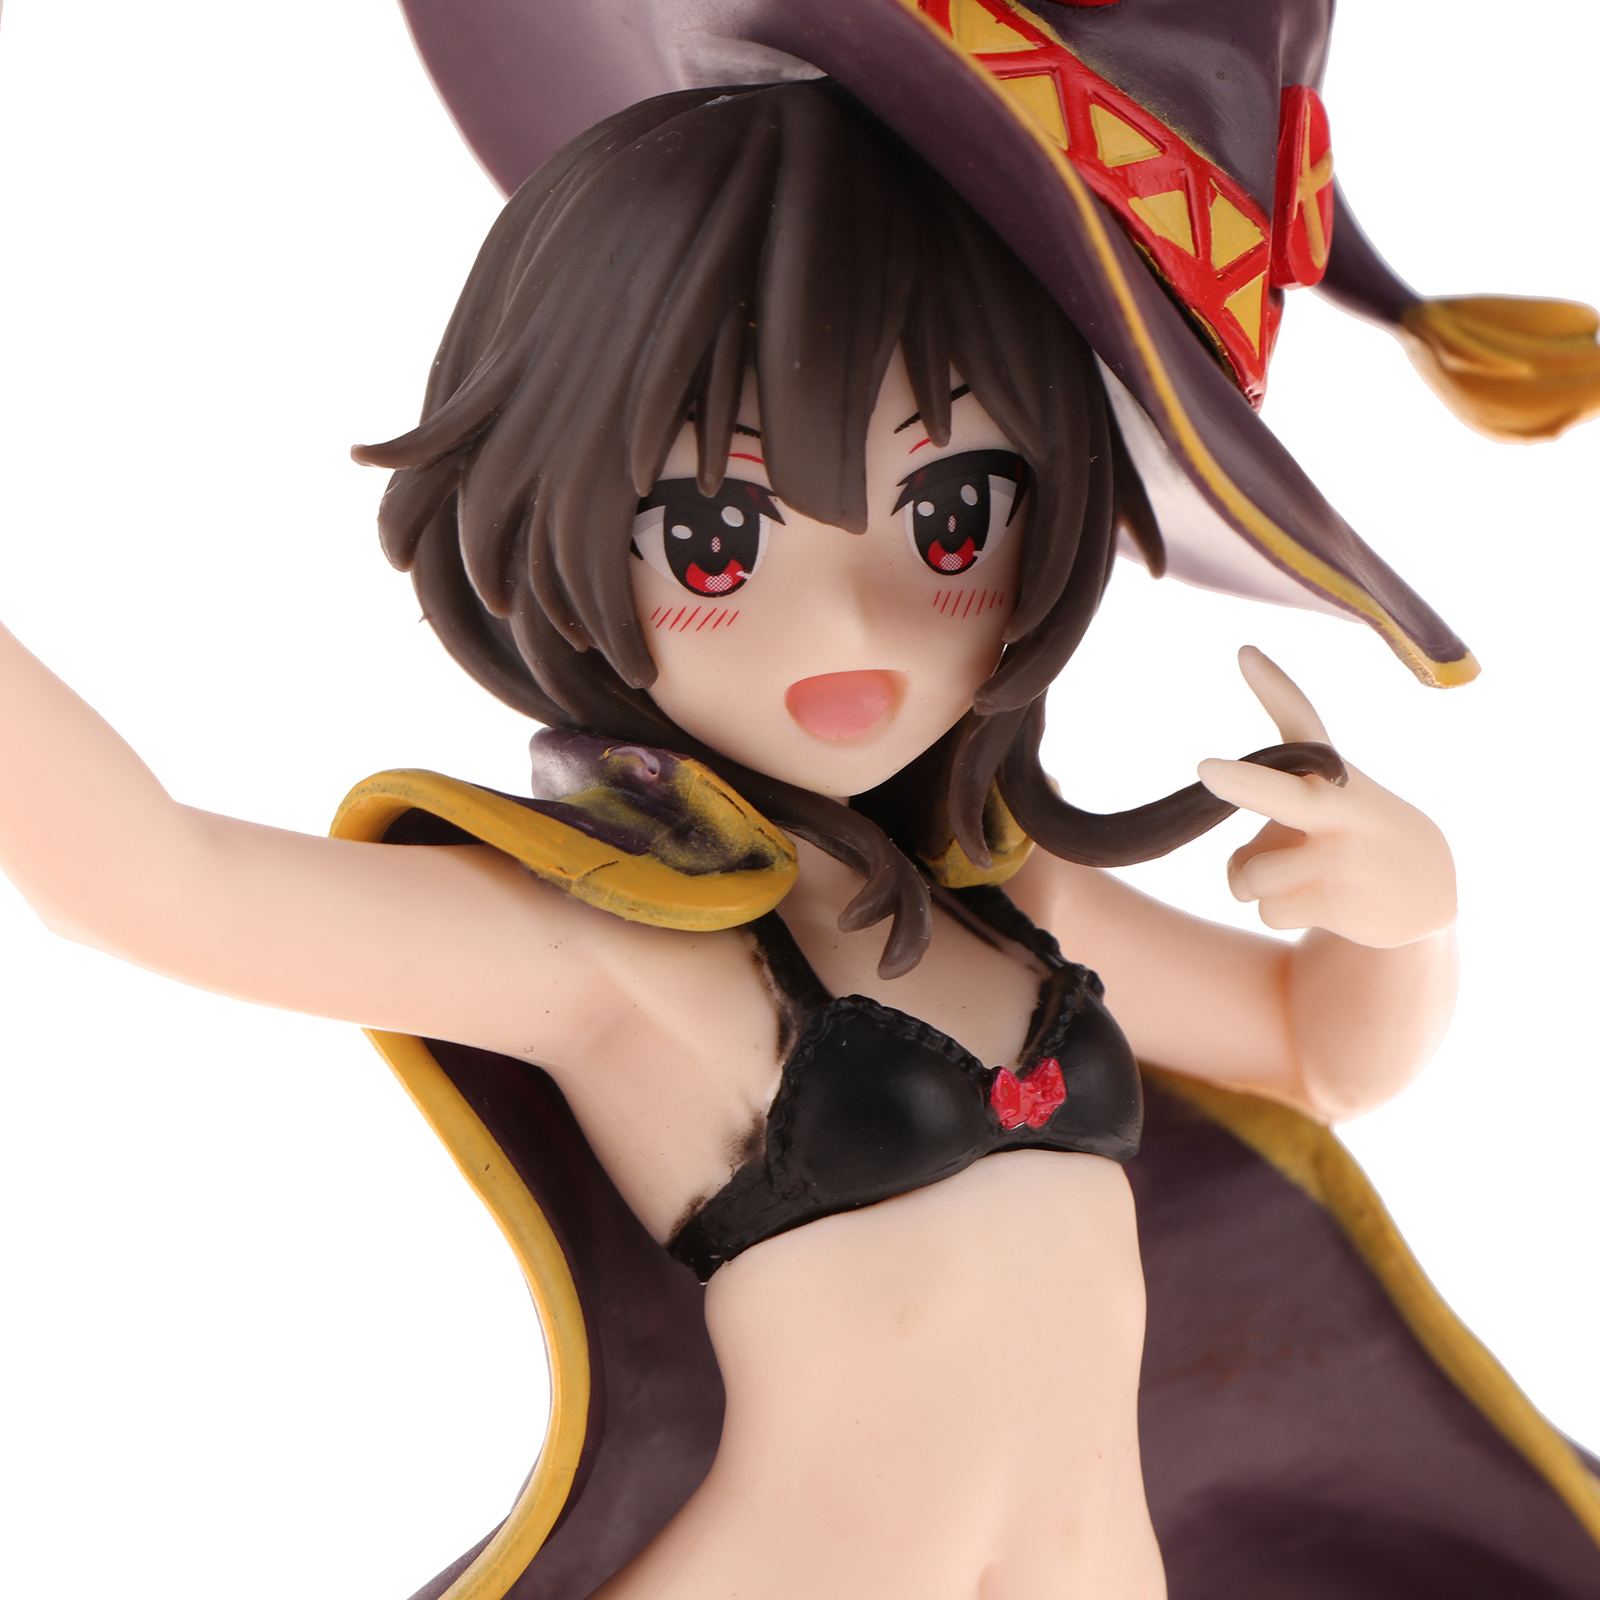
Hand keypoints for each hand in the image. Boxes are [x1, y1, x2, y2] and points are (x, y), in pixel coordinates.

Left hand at [1196, 649, 1455, 948]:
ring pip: (1250, 875)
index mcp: (1331, 771)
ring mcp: (1340, 854)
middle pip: (1280, 794)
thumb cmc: (1351, 832)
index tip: (1243, 654)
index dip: (1272, 685)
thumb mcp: (1328, 795)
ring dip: (1257, 885)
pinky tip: (1320, 902)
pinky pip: (1268, 910)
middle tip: (1205, 770)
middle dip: (1241, 782)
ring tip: (1303, 877)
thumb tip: (1230, 826)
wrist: (1427, 888)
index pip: (1299, 719)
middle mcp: (1336, 805)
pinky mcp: (1339, 899)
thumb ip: (1271, 800)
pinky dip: (1279, 912)